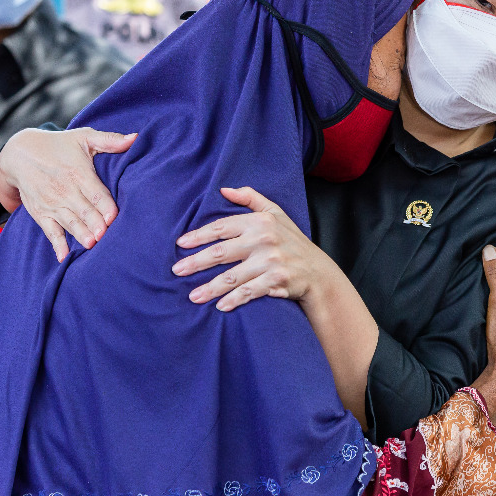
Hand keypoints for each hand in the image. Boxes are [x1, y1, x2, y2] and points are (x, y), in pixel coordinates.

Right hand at [0, 127, 135, 260]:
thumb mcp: (83, 137)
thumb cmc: (59, 145)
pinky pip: (50, 232)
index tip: (114, 216)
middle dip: (95, 223)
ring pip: (70, 222)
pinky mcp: (41, 214)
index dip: (105, 205)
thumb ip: (109, 140)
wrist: (20, 154)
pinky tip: (63, 257)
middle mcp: (65, 190)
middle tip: (106, 235)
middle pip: (84, 210)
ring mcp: (52, 204)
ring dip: (80, 234)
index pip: (95, 192)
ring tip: (91, 244)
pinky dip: (57, 244)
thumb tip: (135, 138)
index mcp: (78, 173)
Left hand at [172, 187, 345, 311]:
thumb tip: (224, 189)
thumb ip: (250, 198)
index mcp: (259, 222)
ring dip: (210, 288)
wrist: (318, 271)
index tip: (180, 244)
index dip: (199, 236)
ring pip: (232, 276)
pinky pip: (249, 292)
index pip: (222, 227)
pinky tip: (220, 306)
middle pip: (221, 253)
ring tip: (193, 296)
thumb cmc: (292, 241)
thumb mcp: (276, 213)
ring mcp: (270, 262)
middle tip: (177, 271)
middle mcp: (263, 240)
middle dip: (196, 263)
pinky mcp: (276, 281)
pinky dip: (234, 300)